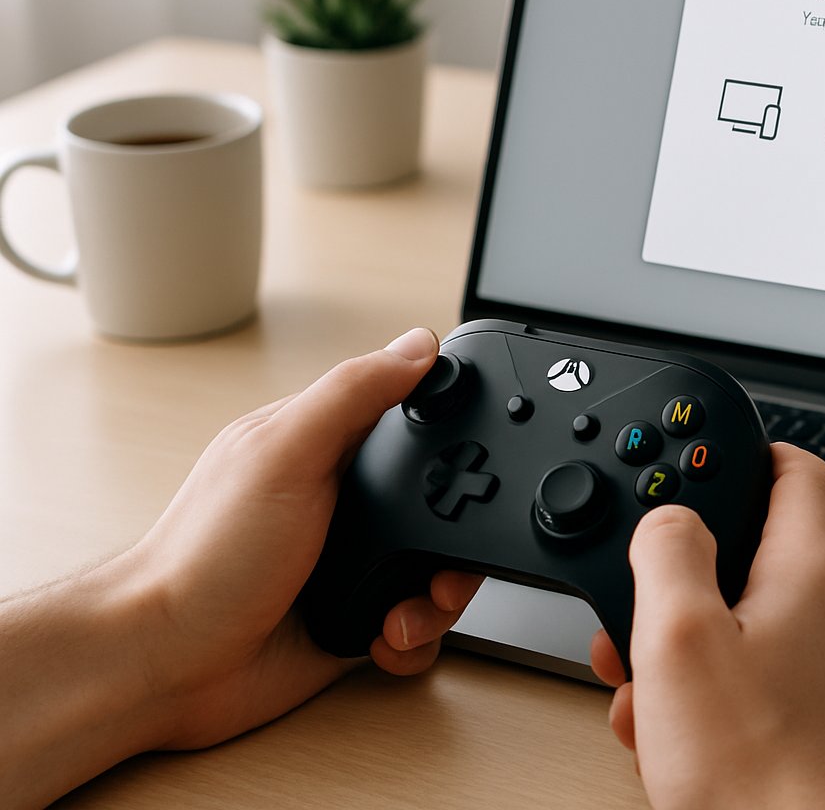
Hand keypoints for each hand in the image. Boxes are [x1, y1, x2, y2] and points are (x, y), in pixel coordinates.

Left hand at [131, 326, 485, 745]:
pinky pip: (416, 626)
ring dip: (437, 600)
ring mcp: (350, 563)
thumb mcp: (283, 454)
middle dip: (456, 543)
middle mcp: (342, 504)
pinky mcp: (355, 619)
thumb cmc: (203, 557)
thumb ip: (352, 393)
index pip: (412, 424)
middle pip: (441, 506)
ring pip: (438, 570)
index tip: (472, 468)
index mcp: (325, 448)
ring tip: (406, 613)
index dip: (451, 444)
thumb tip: (418, 344)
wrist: (169, 664)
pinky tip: (382, 637)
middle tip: (440, 565)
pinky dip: (412, 640)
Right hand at [591, 443, 824, 809]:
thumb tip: (667, 517)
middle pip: (751, 550)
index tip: (704, 454)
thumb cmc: (758, 771)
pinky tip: (665, 733)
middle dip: (681, 574)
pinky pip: (746, 678)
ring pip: (738, 623)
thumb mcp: (679, 637)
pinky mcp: (809, 719)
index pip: (796, 468)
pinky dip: (699, 694)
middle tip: (638, 601)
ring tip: (642, 685)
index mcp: (813, 571)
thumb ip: (669, 553)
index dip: (745, 450)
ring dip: (678, 645)